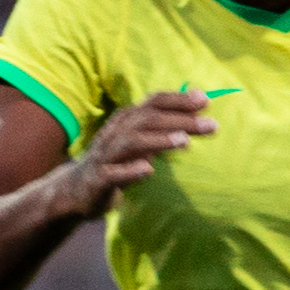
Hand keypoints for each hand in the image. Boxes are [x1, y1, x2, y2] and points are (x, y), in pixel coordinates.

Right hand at [63, 90, 215, 212]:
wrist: (77, 189)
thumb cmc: (117, 163)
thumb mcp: (140, 143)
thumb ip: (162, 129)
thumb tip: (197, 116)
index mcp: (127, 121)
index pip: (153, 103)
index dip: (178, 100)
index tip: (206, 100)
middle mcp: (116, 133)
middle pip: (148, 119)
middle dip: (180, 120)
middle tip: (212, 125)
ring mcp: (106, 155)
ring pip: (131, 142)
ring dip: (158, 140)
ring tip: (185, 141)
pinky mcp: (99, 178)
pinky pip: (113, 173)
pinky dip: (130, 170)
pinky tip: (149, 170)